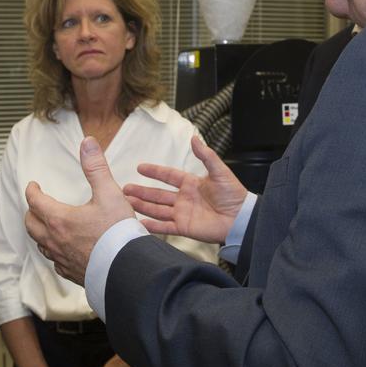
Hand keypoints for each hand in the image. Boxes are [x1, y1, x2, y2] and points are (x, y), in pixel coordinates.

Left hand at [25, 137, 132, 284]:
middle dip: (32, 212)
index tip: (33, 186)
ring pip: (41, 244)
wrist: (127, 269)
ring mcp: (62, 258)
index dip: (32, 191)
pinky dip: (54, 251)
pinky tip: (63, 250)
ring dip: (40, 232)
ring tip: (46, 226)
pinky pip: (55, 262)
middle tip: (36, 205)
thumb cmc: (118, 233)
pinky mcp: (71, 273)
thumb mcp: (109, 194)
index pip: (35, 202)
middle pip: (31, 225)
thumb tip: (87, 143)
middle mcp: (55, 240)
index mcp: (59, 219)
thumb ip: (96, 168)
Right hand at [123, 135, 246, 243]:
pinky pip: (165, 227)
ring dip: (142, 206)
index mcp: (191, 183)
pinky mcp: (184, 227)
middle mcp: (184, 198)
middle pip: (158, 194)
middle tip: (124, 189)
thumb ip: (206, 156)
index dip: (154, 171)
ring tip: (127, 202)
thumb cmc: (234, 194)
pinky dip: (153, 226)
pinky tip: (140, 222)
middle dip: (141, 191)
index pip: (168, 176)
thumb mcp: (220, 172)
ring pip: (157, 209)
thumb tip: (195, 138)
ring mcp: (183, 213)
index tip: (140, 167)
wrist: (241, 218)